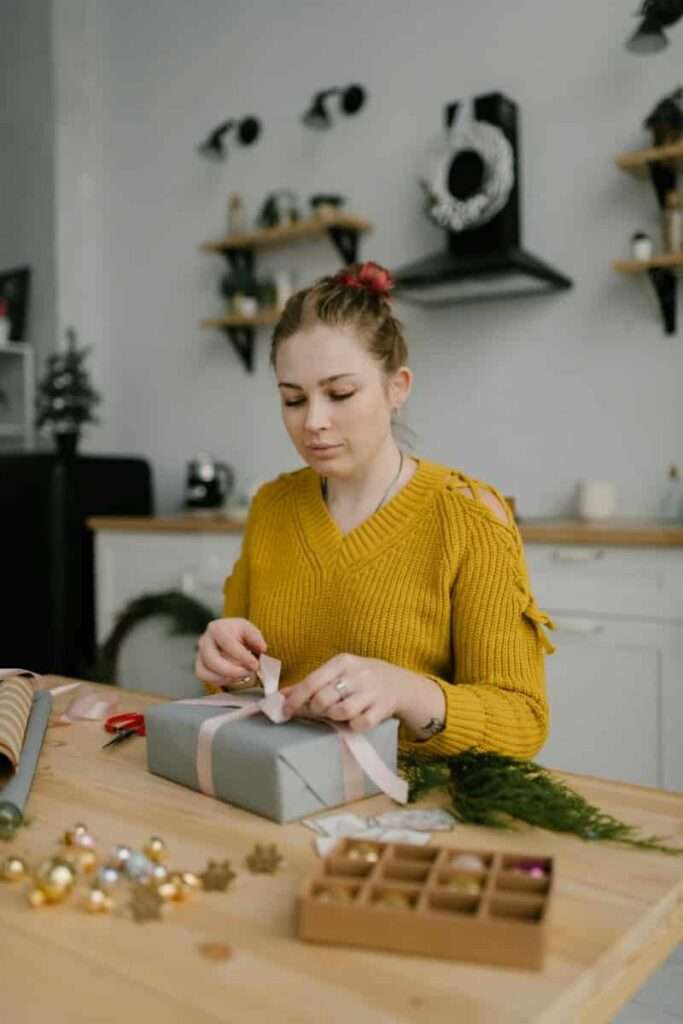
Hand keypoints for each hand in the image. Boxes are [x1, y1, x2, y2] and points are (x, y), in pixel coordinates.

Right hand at [195, 617, 266, 690]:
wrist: (229, 637)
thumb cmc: (238, 634)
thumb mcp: (249, 630)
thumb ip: (256, 638)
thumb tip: (262, 647)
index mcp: (217, 628)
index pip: (227, 643)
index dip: (241, 656)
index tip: (254, 664)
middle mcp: (205, 640)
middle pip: (213, 660)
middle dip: (233, 671)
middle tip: (248, 672)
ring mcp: (200, 654)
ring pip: (206, 671)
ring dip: (227, 677)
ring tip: (243, 675)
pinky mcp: (199, 666)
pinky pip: (205, 677)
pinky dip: (220, 681)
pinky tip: (233, 678)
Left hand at [282, 653, 405, 731]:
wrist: (397, 683)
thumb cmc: (358, 678)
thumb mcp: (337, 672)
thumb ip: (310, 683)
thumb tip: (281, 695)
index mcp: (342, 662)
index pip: (313, 680)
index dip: (296, 698)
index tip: (285, 711)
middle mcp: (357, 674)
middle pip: (325, 698)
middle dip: (315, 709)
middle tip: (316, 711)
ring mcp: (371, 692)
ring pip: (341, 711)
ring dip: (332, 717)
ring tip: (335, 713)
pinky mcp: (382, 709)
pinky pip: (360, 723)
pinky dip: (352, 725)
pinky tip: (353, 719)